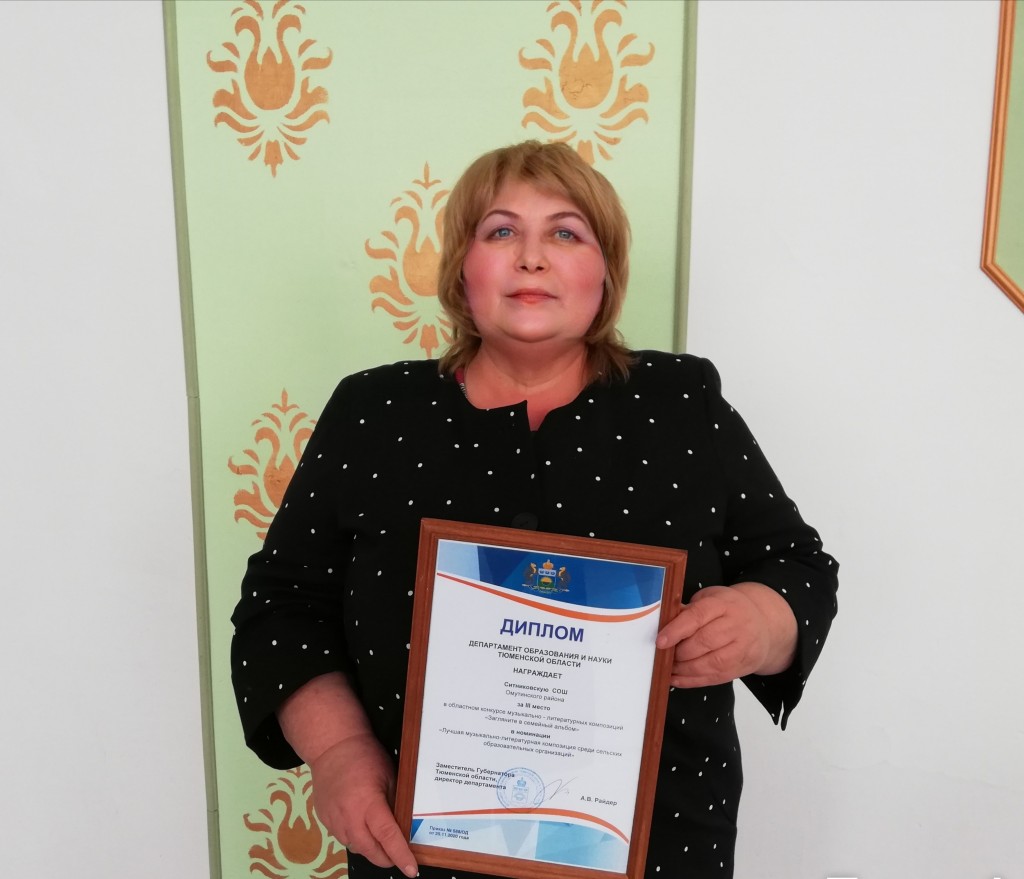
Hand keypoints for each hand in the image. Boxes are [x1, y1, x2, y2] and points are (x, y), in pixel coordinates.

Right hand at [307, 733, 417, 876]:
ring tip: (379, 839)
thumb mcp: (389, 777)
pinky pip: (342, 837)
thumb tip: (405, 826)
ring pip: (355, 847)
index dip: (400, 856)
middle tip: (397, 857)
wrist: (333, 747)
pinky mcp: (324, 819)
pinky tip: (361, 826)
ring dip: (369, 848)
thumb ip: (395, 803)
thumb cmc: (365, 757)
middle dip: (386, 859)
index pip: (388, 837)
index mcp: (369, 803)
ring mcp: (334, 819)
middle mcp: (349, 816)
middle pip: (370, 851)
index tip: (411, 870)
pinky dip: (355, 837)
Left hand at [655, 582, 796, 687]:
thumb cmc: (728, 609)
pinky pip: (717, 677)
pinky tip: (678, 679)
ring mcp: (743, 647)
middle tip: (663, 655)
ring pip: (712, 663)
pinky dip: (694, 681)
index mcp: (723, 604)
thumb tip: (664, 624)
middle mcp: (736, 625)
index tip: (660, 641)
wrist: (763, 624)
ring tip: (669, 668)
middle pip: (705, 642)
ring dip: (686, 669)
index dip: (677, 630)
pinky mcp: (744, 666)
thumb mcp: (709, 599)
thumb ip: (688, 609)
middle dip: (680, 653)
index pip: (698, 616)